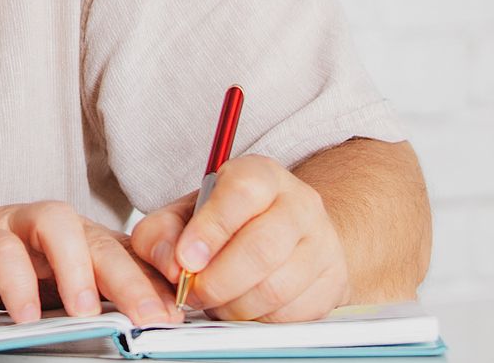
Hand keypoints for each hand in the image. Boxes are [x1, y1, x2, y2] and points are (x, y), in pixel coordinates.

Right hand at [0, 201, 181, 327]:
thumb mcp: (53, 291)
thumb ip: (92, 301)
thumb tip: (144, 326)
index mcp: (81, 240)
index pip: (130, 254)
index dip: (158, 280)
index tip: (183, 314)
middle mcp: (55, 227)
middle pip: (102, 240)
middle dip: (132, 278)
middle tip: (153, 316)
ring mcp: (16, 225)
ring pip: (57, 227)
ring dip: (77, 268)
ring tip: (87, 311)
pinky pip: (1, 251)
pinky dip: (16, 282)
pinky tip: (25, 315)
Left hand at [130, 155, 348, 321]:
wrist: (284, 234)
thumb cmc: (226, 222)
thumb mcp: (184, 214)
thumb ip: (161, 233)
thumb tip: (170, 264)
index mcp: (260, 174)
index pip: (241, 195)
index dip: (210, 230)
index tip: (185, 260)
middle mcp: (299, 203)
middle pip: (261, 249)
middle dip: (217, 281)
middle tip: (192, 293)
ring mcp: (322, 243)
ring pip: (276, 288)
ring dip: (234, 305)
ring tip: (214, 301)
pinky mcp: (333, 282)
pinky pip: (292, 314)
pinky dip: (259, 318)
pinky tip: (243, 306)